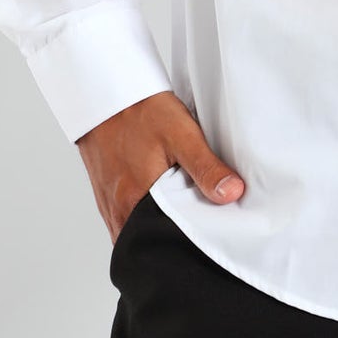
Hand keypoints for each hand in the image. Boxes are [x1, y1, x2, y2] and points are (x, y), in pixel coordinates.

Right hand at [76, 90, 245, 243]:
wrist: (106, 95)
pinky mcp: (106, 199)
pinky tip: (159, 202)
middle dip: (174, 239)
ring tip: (181, 212)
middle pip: (151, 241)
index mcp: (136, 202)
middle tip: (198, 226)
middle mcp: (119, 212)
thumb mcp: (181, 134)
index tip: (209, 237)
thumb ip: (206, 167)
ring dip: (158, 227)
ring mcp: (110, 207)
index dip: (189, 242)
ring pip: (138, 233)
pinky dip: (144, 218)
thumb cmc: (140, 112)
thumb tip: (231, 194)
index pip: (165, 243)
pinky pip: (127, 222)